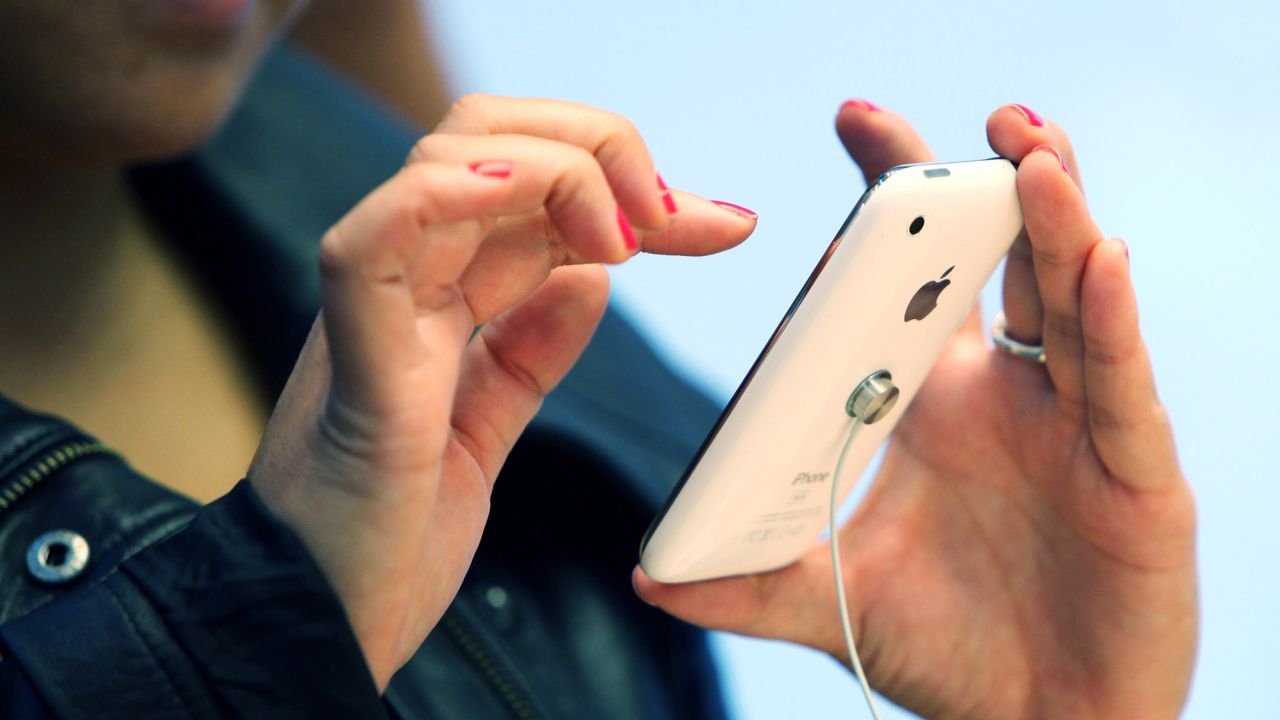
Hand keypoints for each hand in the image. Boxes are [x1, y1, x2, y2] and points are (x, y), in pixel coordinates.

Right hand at [247, 95, 757, 689]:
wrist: (319, 624)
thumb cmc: (389, 536)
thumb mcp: (482, 432)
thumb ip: (528, 353)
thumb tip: (590, 280)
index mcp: (435, 300)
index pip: (535, 197)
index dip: (632, 192)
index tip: (726, 225)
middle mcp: (404, 283)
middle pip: (491, 143)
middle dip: (600, 150)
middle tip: (674, 213)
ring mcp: (374, 306)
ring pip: (447, 161)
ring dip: (556, 169)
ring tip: (626, 237)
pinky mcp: (351, 347)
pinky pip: (380, 234)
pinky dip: (450, 194)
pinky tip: (524, 194)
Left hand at [633, 103, 1196, 719]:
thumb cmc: (947, 653)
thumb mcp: (837, 603)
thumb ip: (749, 585)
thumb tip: (649, 575)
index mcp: (933, 402)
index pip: (913, 282)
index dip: (892, 206)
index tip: (858, 128)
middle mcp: (1006, 395)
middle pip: (1005, 264)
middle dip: (990, 185)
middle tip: (968, 119)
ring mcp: (1074, 425)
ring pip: (1073, 301)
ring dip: (1058, 224)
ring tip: (1030, 156)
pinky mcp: (1135, 474)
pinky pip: (1121, 386)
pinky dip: (1113, 323)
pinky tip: (1101, 262)